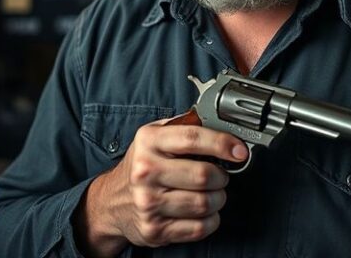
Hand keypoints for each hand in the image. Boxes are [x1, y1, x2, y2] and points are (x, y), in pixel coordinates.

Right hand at [74, 118, 247, 255]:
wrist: (111, 201)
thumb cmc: (142, 165)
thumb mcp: (154, 135)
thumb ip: (183, 125)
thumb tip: (220, 122)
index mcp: (149, 142)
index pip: (192, 138)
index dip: (222, 143)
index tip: (239, 151)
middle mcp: (146, 172)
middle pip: (203, 175)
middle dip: (222, 176)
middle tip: (221, 175)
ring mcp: (148, 203)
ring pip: (204, 203)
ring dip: (218, 199)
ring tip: (212, 193)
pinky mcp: (154, 229)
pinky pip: (199, 227)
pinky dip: (210, 220)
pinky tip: (203, 212)